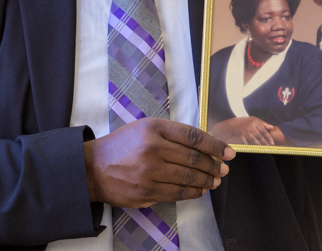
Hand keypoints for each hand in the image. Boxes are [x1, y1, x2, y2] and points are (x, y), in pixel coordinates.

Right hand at [83, 118, 234, 207]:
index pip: (193, 136)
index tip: (228, 152)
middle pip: (194, 158)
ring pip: (188, 178)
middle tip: (224, 169)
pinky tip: (200, 190)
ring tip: (215, 181)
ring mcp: (150, 171)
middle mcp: (153, 148)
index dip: (215, 145)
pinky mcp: (146, 191)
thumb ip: (171, 133)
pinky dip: (193, 193)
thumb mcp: (145, 128)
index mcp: (155, 128)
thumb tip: (203, 146)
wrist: (93, 167)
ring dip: (207, 181)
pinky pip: (177, 193)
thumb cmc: (122, 145)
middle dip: (214, 165)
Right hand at [211, 116, 275, 145]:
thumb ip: (263, 124)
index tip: (272, 143)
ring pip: (253, 140)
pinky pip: (246, 142)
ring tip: (263, 149)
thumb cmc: (247, 122)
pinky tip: (254, 149)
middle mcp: (250, 126)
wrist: (234, 124)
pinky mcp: (240, 136)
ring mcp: (244, 131)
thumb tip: (272, 127)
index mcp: (254, 121)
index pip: (263, 130)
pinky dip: (250, 146)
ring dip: (259, 145)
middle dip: (264, 142)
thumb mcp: (255, 119)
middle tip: (269, 147)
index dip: (268, 137)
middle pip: (259, 136)